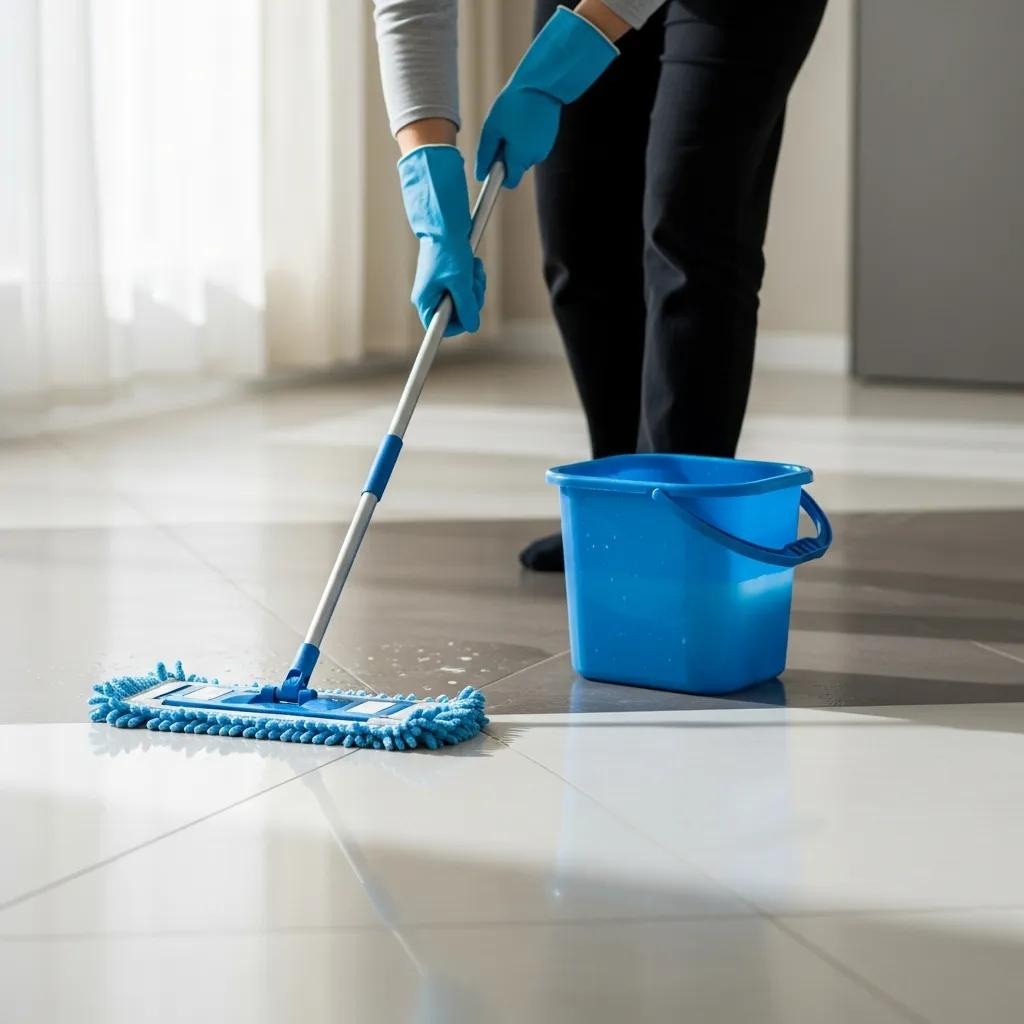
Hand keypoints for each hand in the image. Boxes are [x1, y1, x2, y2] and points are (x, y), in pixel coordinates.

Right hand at [398, 144, 484, 335]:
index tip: (471, 317)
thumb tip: (472, 326)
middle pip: (459, 314)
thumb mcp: (460, 282)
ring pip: (467, 300)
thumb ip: (467, 307)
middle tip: (474, 283)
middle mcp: (431, 296)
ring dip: (475, 286)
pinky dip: (474, 277)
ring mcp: (442, 287)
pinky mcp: (451, 277)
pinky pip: (468, 287)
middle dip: (472, 299)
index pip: (442, 328)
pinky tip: (473, 264)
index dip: (459, 325)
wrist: (445, 223)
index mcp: (425, 301)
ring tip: (473, 269)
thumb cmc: (448, 251)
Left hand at [475, 6, 617, 187]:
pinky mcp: (549, 138)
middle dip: (507, 156)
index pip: (510, 182)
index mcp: (520, 157)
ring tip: (514, 121)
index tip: (493, 166)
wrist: (541, 84)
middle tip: (501, 132)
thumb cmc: (514, 104)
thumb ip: (485, 154)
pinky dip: (527, 137)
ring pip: (524, 155)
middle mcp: (535, 157)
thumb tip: (481, 174)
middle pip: (516, 167)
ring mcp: (544, 148)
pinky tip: (524, 119)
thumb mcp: (492, 128)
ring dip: (517, 145)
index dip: (499, 175)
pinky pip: (533, 144)